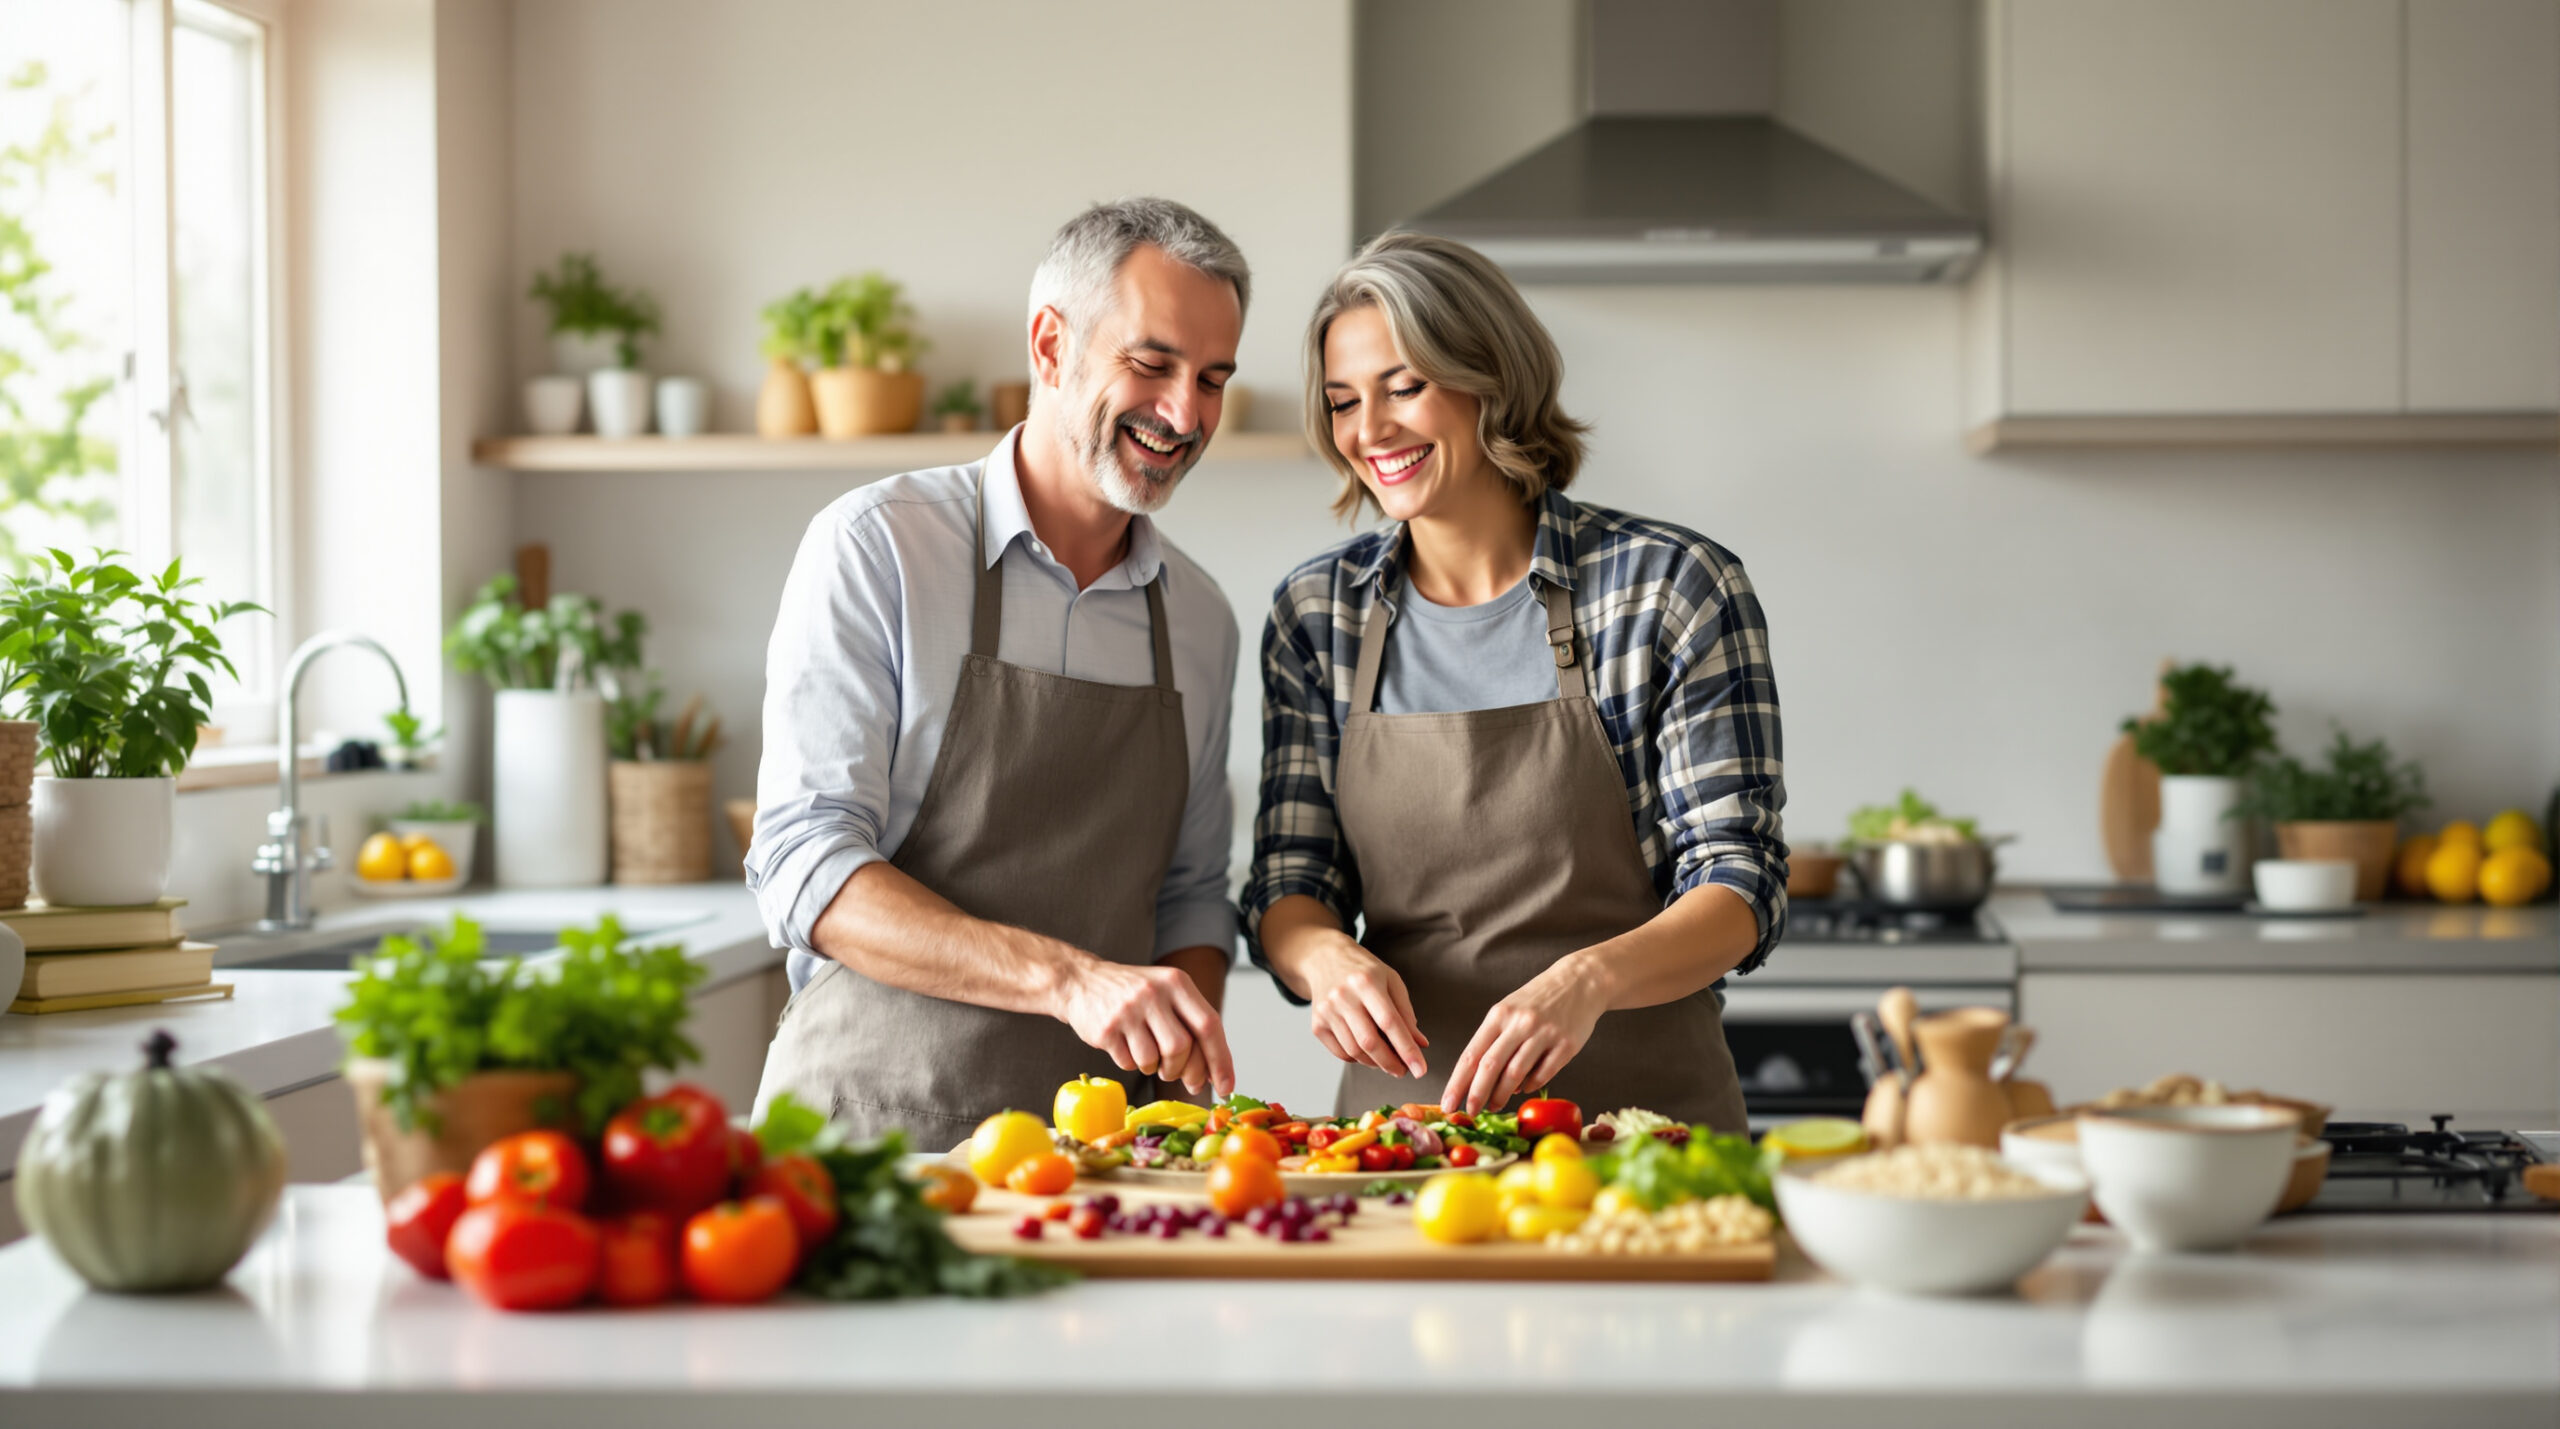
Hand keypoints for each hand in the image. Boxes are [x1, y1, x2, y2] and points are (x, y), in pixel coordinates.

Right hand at [1059, 956, 1235, 1097]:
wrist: (1081, 981)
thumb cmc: (1134, 994)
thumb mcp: (1167, 992)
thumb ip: (1192, 1024)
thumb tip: (1214, 1074)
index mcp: (1176, 982)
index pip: (1209, 1025)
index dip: (1220, 1060)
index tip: (1226, 1087)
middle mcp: (1154, 993)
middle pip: (1182, 1047)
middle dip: (1184, 1069)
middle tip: (1180, 1076)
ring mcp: (1128, 1010)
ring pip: (1154, 1060)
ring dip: (1155, 1068)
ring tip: (1147, 1053)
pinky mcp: (1106, 1029)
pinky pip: (1128, 1063)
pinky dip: (1131, 1063)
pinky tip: (1125, 1046)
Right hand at [1300, 934, 1428, 1080]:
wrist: (1325, 958)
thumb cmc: (1365, 971)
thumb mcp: (1391, 981)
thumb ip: (1405, 1012)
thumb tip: (1420, 1044)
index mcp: (1367, 981)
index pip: (1390, 1022)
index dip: (1407, 1049)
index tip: (1420, 1069)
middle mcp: (1343, 996)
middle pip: (1369, 1041)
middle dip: (1391, 1063)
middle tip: (1404, 1071)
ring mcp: (1327, 1010)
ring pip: (1354, 1051)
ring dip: (1375, 1063)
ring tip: (1388, 1061)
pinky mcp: (1317, 1023)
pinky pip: (1340, 1053)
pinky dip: (1358, 1059)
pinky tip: (1368, 1054)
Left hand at [1441, 957, 1607, 1112]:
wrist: (1580, 981)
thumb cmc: (1538, 999)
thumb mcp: (1509, 1009)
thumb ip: (1495, 1040)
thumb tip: (1482, 1079)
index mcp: (1499, 1015)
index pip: (1471, 1054)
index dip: (1457, 1082)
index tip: (1447, 1103)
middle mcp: (1520, 1023)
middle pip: (1490, 1066)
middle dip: (1476, 1094)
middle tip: (1470, 1112)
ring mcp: (1544, 1034)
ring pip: (1516, 1073)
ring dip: (1502, 1095)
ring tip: (1494, 1106)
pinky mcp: (1566, 1045)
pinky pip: (1543, 1074)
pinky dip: (1530, 1086)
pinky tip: (1524, 1089)